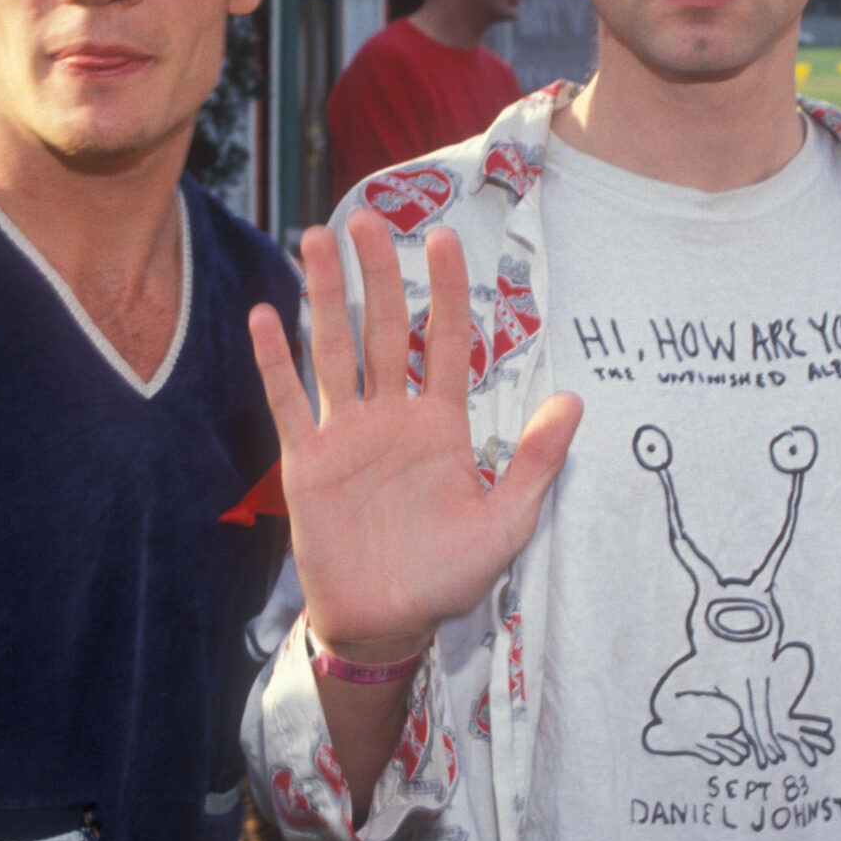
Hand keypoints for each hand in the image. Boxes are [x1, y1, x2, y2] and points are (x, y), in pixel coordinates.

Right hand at [248, 209, 581, 658]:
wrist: (388, 621)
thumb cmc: (448, 575)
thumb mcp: (508, 521)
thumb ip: (537, 461)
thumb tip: (574, 400)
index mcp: (442, 423)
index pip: (442, 341)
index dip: (443, 290)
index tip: (443, 238)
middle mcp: (392, 416)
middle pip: (383, 329)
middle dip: (377, 273)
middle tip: (368, 218)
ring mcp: (346, 433)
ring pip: (333, 349)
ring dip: (325, 296)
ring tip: (315, 240)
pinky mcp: (308, 461)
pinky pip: (290, 402)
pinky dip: (276, 361)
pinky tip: (265, 315)